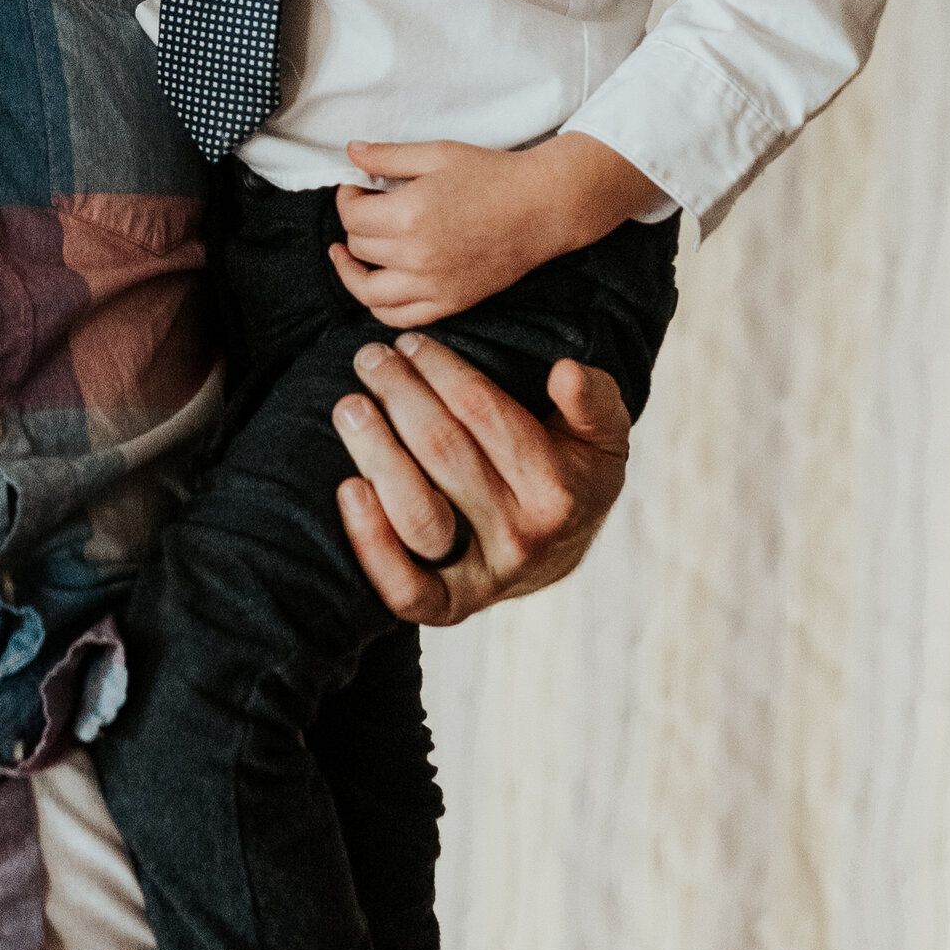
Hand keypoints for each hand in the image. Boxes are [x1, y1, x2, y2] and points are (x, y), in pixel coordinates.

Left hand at [330, 334, 629, 629]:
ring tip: (350, 406)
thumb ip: (593, 401)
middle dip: (400, 394)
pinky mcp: (449, 607)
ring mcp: (483, 576)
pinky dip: (371, 543)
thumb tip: (565, 372)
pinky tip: (348, 489)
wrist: (558, 554)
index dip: (442, 371)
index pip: (484, 414)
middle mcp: (521, 536)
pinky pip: (405, 588)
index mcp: (558, 489)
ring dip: (376, 453)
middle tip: (370, 358)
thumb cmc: (571, 474)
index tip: (411, 343)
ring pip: (418, 513)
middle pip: (444, 451)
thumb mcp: (601, 434)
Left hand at [332, 131, 656, 325]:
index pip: (351, 216)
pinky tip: (376, 285)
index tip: (359, 188)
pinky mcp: (450, 303)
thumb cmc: (493, 175)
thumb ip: (388, 156)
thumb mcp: (438, 154)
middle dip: (356, 226)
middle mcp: (417, 256)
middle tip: (368, 210)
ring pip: (367, 291)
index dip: (348, 197)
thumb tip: (350, 151)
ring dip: (353, 272)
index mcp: (410, 215)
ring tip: (350, 255)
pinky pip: (397, 316)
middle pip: (359, 247)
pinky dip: (379, 305)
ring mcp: (433, 285)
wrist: (543, 206)